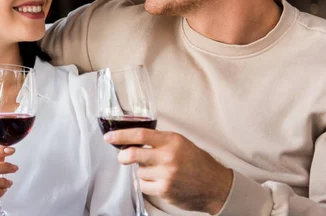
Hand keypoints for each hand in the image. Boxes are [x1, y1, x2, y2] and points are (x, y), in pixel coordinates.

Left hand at [105, 129, 232, 214]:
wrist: (216, 185)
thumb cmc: (197, 162)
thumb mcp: (180, 143)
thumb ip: (159, 141)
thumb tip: (133, 140)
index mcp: (172, 141)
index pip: (140, 134)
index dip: (121, 135)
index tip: (109, 137)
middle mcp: (168, 156)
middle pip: (133, 154)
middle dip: (123, 156)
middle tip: (122, 157)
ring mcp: (166, 175)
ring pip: (139, 172)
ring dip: (143, 171)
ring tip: (157, 171)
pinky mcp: (165, 190)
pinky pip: (144, 186)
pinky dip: (147, 184)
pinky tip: (159, 181)